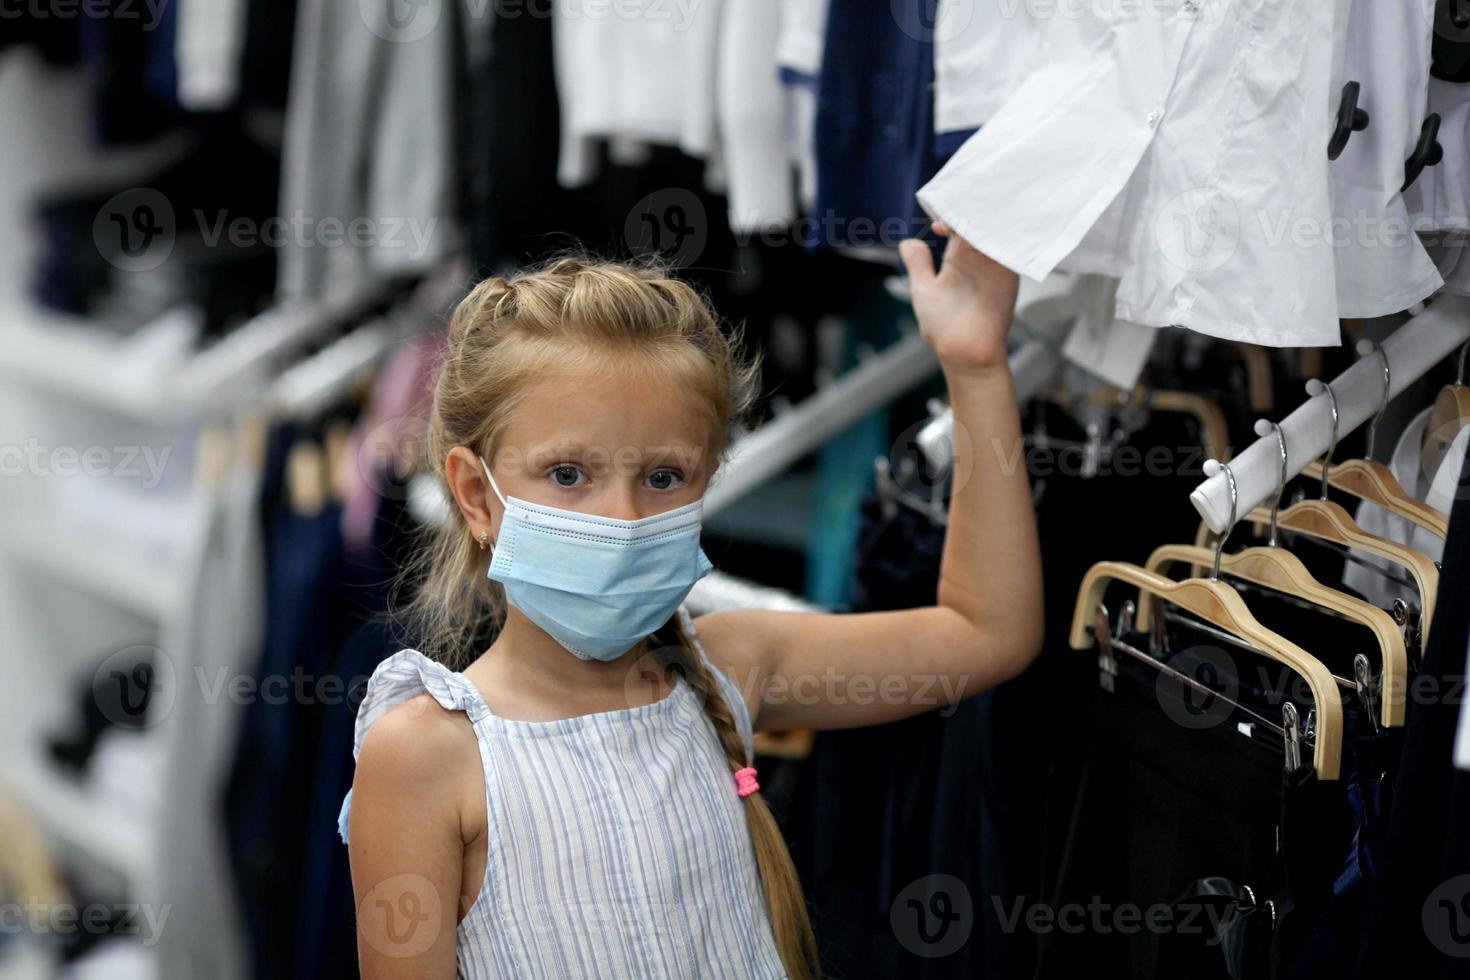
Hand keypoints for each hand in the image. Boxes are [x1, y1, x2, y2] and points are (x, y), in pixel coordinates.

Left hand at [899, 221, 1019, 375]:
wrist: (966, 353)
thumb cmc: (943, 328)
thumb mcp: (923, 290)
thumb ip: (918, 265)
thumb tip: (909, 241)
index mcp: (957, 260)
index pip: (957, 227)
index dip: (950, 217)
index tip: (941, 224)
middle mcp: (977, 260)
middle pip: (978, 225)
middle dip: (974, 210)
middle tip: (968, 200)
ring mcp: (995, 266)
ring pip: (995, 232)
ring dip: (989, 219)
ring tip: (983, 208)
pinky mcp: (1010, 274)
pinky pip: (1011, 247)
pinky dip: (1006, 234)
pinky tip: (997, 227)